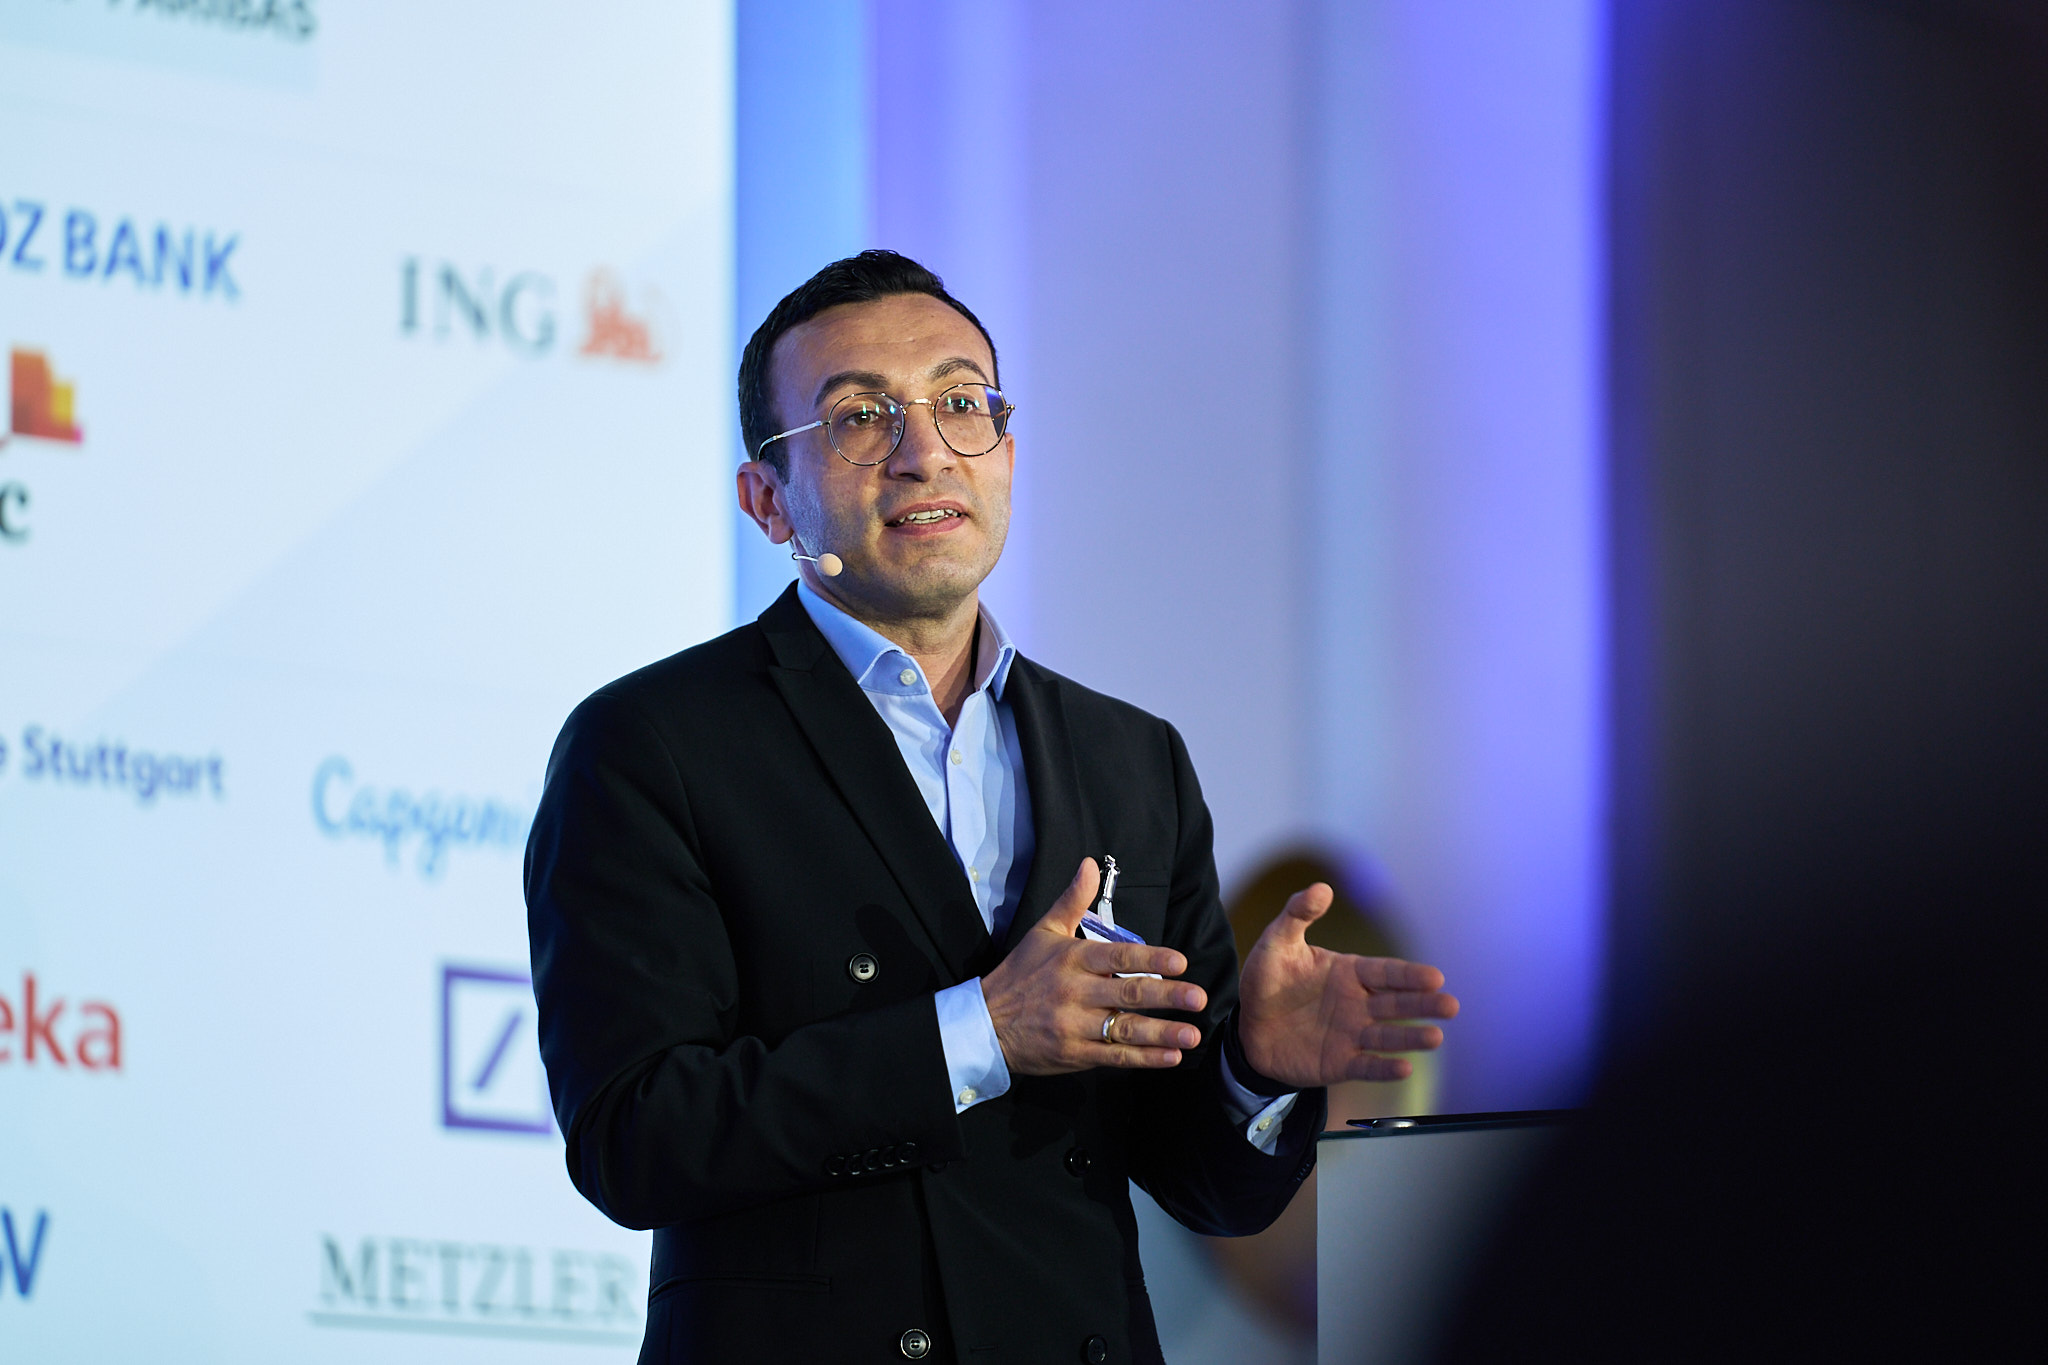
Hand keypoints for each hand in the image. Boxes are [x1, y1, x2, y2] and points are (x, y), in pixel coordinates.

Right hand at [982, 859, 1209, 1074]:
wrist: (984, 1023)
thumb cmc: (1019, 974)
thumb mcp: (1043, 932)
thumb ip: (1072, 900)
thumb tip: (1090, 864)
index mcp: (1072, 960)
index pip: (1118, 956)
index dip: (1151, 958)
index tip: (1181, 962)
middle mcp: (1075, 992)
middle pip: (1128, 993)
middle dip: (1167, 996)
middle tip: (1199, 998)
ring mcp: (1074, 1026)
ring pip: (1124, 1029)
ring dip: (1162, 1032)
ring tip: (1193, 1033)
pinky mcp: (1074, 1054)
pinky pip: (1114, 1056)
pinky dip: (1144, 1058)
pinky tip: (1171, 1056)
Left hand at [1238, 882, 1458, 1088]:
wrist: (1246, 1028)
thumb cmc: (1266, 982)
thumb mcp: (1277, 943)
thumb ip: (1298, 915)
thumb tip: (1323, 887)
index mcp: (1349, 972)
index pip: (1387, 972)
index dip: (1410, 975)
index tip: (1435, 977)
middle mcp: (1358, 1003)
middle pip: (1396, 1004)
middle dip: (1423, 1005)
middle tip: (1451, 1006)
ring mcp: (1351, 1035)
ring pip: (1387, 1036)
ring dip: (1411, 1037)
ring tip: (1435, 1038)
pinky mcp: (1339, 1063)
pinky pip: (1366, 1066)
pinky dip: (1384, 1068)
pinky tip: (1405, 1068)